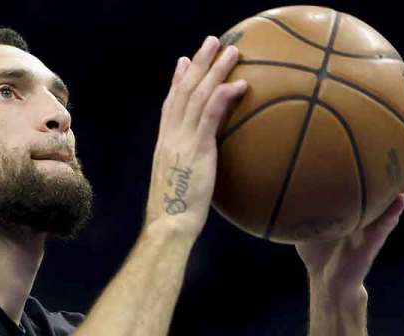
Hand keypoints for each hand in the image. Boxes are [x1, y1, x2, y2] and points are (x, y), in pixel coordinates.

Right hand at [144, 36, 248, 237]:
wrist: (169, 226)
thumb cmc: (176, 217)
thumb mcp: (180, 187)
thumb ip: (188, 171)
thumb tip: (200, 173)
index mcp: (165, 144)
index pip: (170, 105)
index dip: (177, 81)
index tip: (183, 62)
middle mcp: (170, 137)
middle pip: (183, 91)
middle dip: (198, 64)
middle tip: (211, 42)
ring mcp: (182, 141)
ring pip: (197, 96)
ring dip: (215, 70)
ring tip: (231, 51)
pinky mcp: (197, 149)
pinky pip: (211, 115)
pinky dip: (223, 96)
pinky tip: (239, 83)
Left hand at [296, 116, 403, 297]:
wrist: (325, 279)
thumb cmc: (316, 243)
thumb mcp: (301, 211)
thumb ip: (292, 189)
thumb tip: (267, 158)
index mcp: (362, 193)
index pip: (376, 159)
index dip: (387, 136)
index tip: (396, 108)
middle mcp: (375, 202)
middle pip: (397, 168)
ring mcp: (378, 220)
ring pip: (401, 190)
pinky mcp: (374, 242)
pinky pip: (385, 226)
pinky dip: (393, 213)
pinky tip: (402, 199)